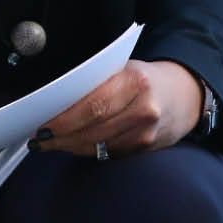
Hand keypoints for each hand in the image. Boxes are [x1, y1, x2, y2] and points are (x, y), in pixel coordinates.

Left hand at [30, 60, 202, 158]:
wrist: (184, 95)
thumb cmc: (144, 78)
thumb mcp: (122, 69)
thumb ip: (95, 83)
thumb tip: (56, 99)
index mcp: (134, 82)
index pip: (93, 105)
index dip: (65, 120)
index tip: (42, 125)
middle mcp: (144, 109)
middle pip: (93, 129)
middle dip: (61, 137)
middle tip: (38, 139)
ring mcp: (147, 133)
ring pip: (99, 145)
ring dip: (70, 146)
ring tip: (49, 143)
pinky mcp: (147, 149)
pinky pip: (109, 153)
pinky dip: (88, 150)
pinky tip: (73, 145)